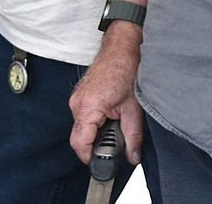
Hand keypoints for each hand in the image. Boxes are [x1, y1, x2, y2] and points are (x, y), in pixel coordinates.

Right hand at [71, 25, 145, 164]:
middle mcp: (78, 103)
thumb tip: (133, 157)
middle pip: (79, 138)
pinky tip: (111, 114)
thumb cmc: (126, 68)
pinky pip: (83, 116)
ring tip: (116, 123)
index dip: (91, 158)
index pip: (79, 144)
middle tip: (116, 142)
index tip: (103, 165)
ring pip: (82, 128)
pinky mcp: (81, 95)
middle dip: (97, 145)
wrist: (122, 46)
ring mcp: (77, 98)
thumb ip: (133, 137)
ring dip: (97, 132)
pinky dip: (96, 121)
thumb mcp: (134, 108)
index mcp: (88, 107)